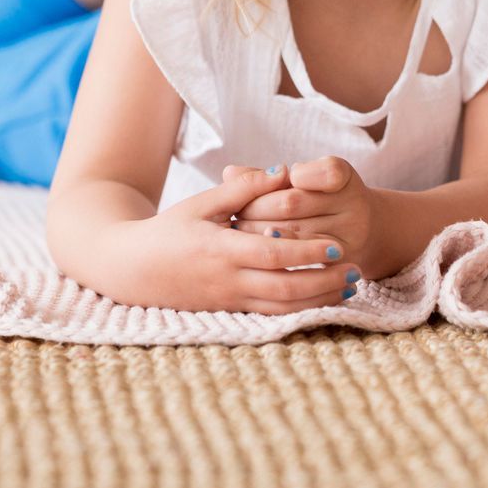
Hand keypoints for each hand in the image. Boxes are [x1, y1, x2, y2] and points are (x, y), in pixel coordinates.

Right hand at [122, 165, 361, 313]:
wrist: (130, 270)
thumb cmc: (168, 230)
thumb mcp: (201, 204)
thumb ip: (243, 189)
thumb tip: (283, 170)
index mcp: (221, 250)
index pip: (273, 255)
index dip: (307, 254)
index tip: (337, 246)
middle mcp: (227, 281)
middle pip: (285, 289)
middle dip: (324, 283)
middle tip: (357, 271)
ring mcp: (228, 301)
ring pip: (281, 309)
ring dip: (319, 300)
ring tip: (349, 287)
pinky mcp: (228, 313)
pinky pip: (270, 317)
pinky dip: (300, 311)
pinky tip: (322, 300)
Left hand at [229, 156, 379, 273]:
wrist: (363, 231)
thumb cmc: (319, 199)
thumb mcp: (304, 179)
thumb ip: (268, 176)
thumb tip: (229, 172)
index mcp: (343, 176)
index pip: (320, 172)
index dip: (291, 176)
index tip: (273, 179)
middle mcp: (353, 204)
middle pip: (292, 203)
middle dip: (257, 207)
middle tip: (234, 215)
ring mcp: (351, 236)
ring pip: (293, 234)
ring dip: (260, 234)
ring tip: (239, 235)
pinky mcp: (342, 264)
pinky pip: (304, 263)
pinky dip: (278, 257)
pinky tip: (258, 256)